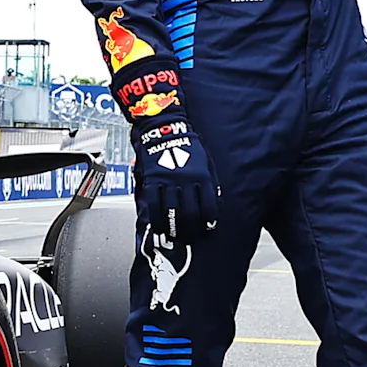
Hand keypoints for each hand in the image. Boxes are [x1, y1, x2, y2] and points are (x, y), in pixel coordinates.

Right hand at [132, 123, 220, 244]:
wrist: (165, 129)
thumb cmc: (188, 145)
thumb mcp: (206, 162)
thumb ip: (211, 182)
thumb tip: (215, 203)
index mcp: (202, 176)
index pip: (209, 206)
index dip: (209, 222)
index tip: (207, 229)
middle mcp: (186, 181)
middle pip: (191, 214)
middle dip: (192, 230)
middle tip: (191, 237)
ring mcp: (168, 182)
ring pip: (172, 212)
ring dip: (175, 228)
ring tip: (176, 236)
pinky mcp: (152, 181)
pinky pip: (154, 205)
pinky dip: (157, 220)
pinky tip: (160, 228)